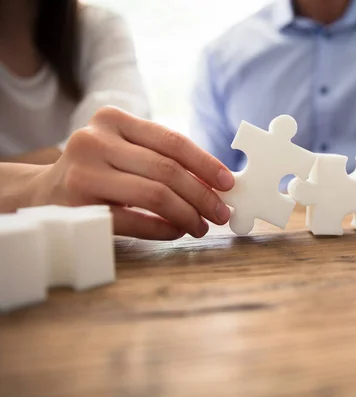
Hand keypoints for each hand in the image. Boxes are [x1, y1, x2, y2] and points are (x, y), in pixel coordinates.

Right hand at [29, 106, 234, 239]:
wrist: (41, 193)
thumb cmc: (97, 171)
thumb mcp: (122, 150)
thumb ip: (160, 158)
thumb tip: (214, 183)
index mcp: (113, 120)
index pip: (172, 141)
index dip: (206, 163)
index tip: (228, 183)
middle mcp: (96, 140)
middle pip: (167, 170)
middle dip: (202, 195)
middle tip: (221, 213)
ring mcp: (84, 172)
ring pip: (155, 194)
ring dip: (187, 214)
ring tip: (201, 226)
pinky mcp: (79, 205)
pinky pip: (134, 220)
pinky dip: (163, 228)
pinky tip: (176, 232)